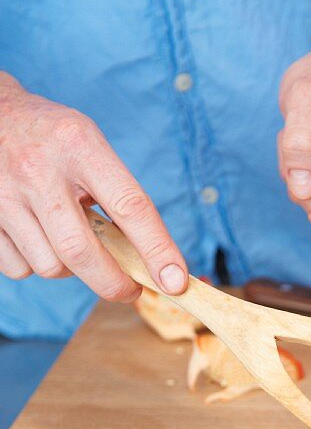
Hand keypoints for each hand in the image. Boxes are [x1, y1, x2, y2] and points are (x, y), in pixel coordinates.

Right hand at [0, 74, 187, 301]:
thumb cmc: (54, 140)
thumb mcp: (90, 147)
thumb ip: (117, 196)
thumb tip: (149, 260)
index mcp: (79, 146)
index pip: (129, 206)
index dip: (157, 250)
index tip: (176, 281)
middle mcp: (39, 170)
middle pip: (81, 252)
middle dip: (113, 282)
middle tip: (129, 288)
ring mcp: (5, 195)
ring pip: (50, 266)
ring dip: (71, 270)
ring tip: (72, 242)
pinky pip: (20, 269)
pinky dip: (37, 266)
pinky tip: (41, 240)